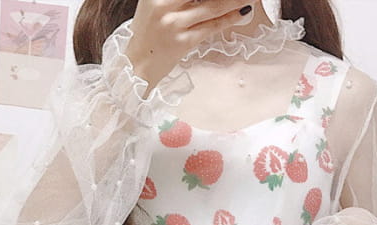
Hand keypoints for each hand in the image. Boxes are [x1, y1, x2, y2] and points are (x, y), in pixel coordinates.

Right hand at [125, 0, 254, 93]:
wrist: (135, 67)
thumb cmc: (147, 35)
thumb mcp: (155, 5)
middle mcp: (163, 5)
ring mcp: (173, 24)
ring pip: (212, 6)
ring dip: (234, 0)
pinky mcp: (182, 43)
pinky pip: (211, 27)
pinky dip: (230, 18)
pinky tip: (241, 13)